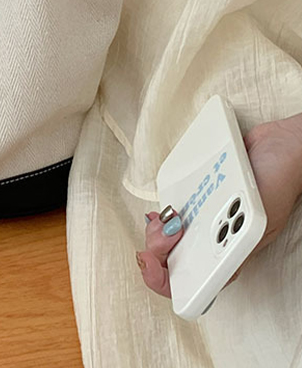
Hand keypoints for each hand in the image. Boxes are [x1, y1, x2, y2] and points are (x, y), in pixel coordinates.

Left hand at [136, 113, 301, 297]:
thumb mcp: (258, 221)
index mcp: (230, 254)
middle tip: (161, 230)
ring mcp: (205, 218)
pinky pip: (174, 209)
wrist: (278, 145)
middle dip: (155, 248)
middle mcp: (215, 240)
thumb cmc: (276, 183)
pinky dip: (163, 212)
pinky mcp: (199, 197)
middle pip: (172, 259)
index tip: (151, 260)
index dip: (163, 279)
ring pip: (167, 236)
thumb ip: (236, 241)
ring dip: (156, 231)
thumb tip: (216, 264)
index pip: (192, 283)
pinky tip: (163, 209)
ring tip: (163, 219)